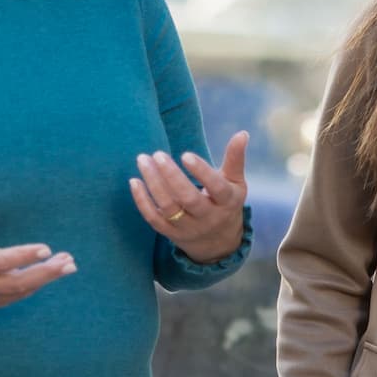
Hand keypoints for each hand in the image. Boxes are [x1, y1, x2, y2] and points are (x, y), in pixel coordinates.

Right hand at [0, 196, 76, 311]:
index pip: (1, 261)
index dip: (25, 256)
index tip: (46, 249)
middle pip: (16, 283)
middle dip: (46, 273)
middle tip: (69, 263)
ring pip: (16, 294)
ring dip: (42, 282)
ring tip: (65, 268)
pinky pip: (8, 300)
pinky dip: (27, 291)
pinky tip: (42, 280)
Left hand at [130, 132, 249, 263]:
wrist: (218, 243)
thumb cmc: (225, 203)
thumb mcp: (235, 183)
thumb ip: (235, 159)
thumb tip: (242, 133)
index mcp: (227, 202)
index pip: (216, 188)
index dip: (202, 172)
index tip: (186, 154)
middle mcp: (208, 217)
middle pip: (188, 199)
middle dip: (171, 176)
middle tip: (157, 154)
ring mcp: (188, 228)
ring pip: (168, 208)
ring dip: (153, 183)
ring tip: (143, 160)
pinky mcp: (171, 234)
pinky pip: (153, 219)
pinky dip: (142, 201)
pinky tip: (134, 181)